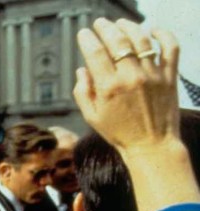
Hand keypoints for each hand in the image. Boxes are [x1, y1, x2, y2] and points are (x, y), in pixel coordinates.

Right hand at [73, 18, 199, 210]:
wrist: (151, 145)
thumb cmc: (119, 133)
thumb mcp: (91, 116)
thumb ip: (82, 92)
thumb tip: (82, 69)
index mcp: (108, 88)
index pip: (95, 53)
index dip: (87, 39)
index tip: (84, 34)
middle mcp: (131, 78)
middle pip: (117, 41)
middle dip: (106, 28)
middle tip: (99, 23)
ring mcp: (152, 75)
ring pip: (141, 40)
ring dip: (129, 27)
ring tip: (120, 24)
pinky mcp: (169, 77)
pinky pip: (170, 48)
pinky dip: (163, 35)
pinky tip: (154, 30)